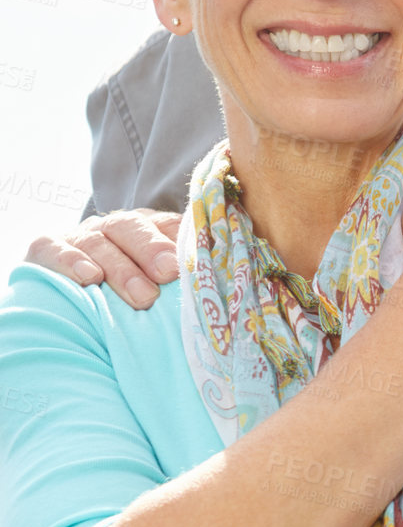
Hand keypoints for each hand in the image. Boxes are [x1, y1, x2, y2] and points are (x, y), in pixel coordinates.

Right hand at [26, 209, 181, 307]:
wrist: (70, 301)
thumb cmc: (130, 295)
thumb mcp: (160, 285)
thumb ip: (189, 278)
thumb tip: (232, 287)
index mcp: (148, 229)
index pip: (166, 225)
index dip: (180, 239)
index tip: (195, 263)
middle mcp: (114, 228)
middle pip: (133, 228)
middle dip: (152, 250)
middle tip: (169, 275)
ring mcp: (80, 237)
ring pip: (100, 242)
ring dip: (121, 268)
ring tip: (141, 296)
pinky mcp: (45, 248)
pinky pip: (55, 249)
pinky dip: (71, 261)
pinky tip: (89, 279)